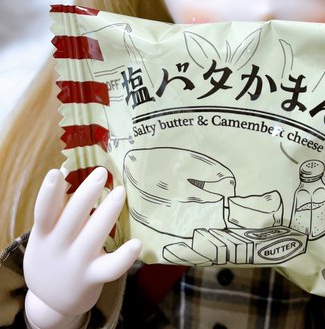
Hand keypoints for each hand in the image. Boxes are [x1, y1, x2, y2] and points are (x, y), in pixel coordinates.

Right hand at [24, 167, 141, 326]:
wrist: (50, 300)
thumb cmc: (54, 252)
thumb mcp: (46, 232)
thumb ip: (57, 205)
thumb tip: (69, 167)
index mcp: (45, 232)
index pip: (44, 211)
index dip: (49, 192)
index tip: (58, 172)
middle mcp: (58, 247)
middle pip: (72, 218)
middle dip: (87, 194)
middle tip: (102, 172)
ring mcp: (76, 263)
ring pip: (93, 236)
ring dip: (107, 213)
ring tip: (120, 192)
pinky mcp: (92, 277)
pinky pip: (110, 267)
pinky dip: (124, 257)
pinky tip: (137, 243)